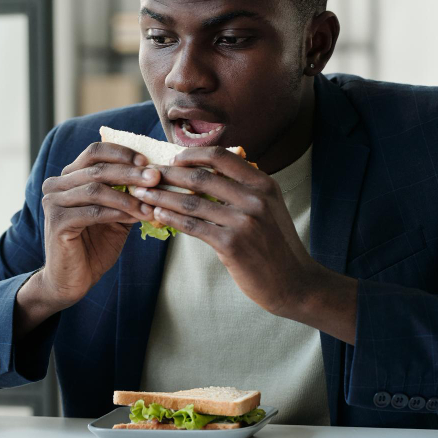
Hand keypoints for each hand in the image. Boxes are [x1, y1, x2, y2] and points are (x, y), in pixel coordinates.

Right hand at [36, 142, 159, 307]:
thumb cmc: (94, 247)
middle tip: (155, 178)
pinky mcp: (57, 222)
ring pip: (96, 189)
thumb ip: (127, 196)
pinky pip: (93, 212)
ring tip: (150, 204)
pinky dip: (118, 213)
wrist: (71, 281)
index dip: (121, 153)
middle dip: (130, 173)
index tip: (146, 161)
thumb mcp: (115, 216)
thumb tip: (155, 177)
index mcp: (69, 177)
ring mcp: (53, 203)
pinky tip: (136, 217)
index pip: (95, 152)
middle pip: (97, 169)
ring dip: (127, 196)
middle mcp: (56, 185)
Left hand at [128, 146, 356, 342]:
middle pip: (201, 177)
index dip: (193, 154)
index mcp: (263, 184)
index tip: (173, 158)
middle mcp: (255, 198)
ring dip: (162, 196)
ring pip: (192, 202)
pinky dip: (171, 218)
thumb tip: (208, 172)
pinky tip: (156, 214)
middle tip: (146, 174)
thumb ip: (244, 189)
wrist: (295, 282)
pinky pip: (193, 226)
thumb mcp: (269, 207)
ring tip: (142, 193)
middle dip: (168, 174)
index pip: (222, 157)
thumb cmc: (276, 245)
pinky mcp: (232, 244)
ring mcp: (244, 221)